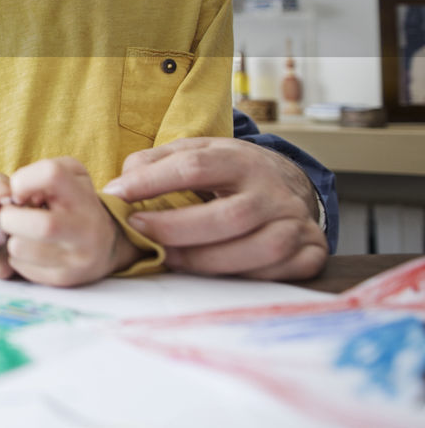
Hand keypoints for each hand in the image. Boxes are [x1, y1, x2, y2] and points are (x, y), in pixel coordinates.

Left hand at [0, 158, 138, 286]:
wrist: (106, 245)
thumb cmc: (75, 202)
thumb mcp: (69, 176)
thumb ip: (39, 174)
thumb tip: (11, 198)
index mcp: (83, 195)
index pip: (51, 175)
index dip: (23, 180)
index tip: (19, 193)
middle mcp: (86, 229)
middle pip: (41, 225)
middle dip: (10, 216)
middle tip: (9, 215)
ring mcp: (76, 258)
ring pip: (20, 247)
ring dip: (9, 236)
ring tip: (20, 231)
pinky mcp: (63, 279)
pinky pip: (20, 267)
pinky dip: (16, 256)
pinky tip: (29, 248)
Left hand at [102, 137, 326, 280]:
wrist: (286, 182)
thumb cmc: (227, 172)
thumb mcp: (194, 152)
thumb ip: (154, 163)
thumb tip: (119, 187)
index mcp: (240, 159)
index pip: (196, 166)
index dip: (153, 181)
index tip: (118, 194)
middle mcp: (273, 190)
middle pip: (229, 216)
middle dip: (177, 229)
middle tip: (140, 231)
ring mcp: (296, 222)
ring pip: (257, 250)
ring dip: (206, 261)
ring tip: (170, 258)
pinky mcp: (312, 251)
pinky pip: (279, 273)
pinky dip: (242, 278)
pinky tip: (212, 273)